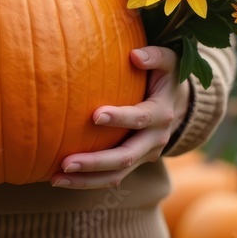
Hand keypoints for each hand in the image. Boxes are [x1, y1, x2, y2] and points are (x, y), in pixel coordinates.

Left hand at [50, 46, 191, 189]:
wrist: (180, 106)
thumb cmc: (164, 77)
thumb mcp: (168, 62)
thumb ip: (154, 56)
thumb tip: (134, 56)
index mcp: (161, 114)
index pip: (141, 118)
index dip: (120, 118)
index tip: (95, 115)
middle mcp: (155, 140)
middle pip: (126, 157)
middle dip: (96, 162)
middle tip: (66, 163)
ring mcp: (145, 156)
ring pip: (116, 175)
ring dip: (86, 179)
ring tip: (56, 179)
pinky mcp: (134, 164)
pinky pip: (111, 178)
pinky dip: (87, 181)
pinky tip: (59, 179)